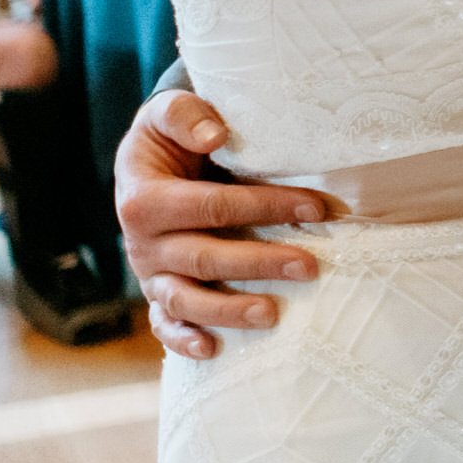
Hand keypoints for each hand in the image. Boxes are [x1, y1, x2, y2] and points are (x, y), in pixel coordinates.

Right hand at [113, 89, 330, 358]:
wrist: (148, 162)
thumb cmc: (171, 136)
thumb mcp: (167, 112)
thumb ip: (185, 114)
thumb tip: (215, 134)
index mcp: (144, 199)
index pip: (213, 207)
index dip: (267, 207)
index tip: (320, 209)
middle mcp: (142, 242)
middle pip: (204, 258)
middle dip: (259, 263)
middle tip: (311, 266)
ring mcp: (149, 273)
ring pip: (184, 300)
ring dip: (228, 310)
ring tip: (273, 314)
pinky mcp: (157, 292)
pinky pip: (164, 324)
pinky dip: (182, 340)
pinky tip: (212, 350)